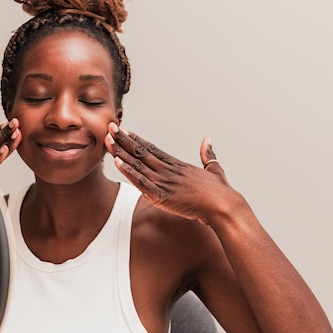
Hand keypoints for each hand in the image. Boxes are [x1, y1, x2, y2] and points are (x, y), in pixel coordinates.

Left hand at [105, 122, 234, 224]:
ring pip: (137, 164)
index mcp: (178, 165)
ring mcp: (164, 182)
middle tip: (110, 127)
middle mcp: (168, 170)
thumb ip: (208, 154)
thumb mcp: (214, 168)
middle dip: (124, 140)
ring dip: (120, 152)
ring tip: (108, 140)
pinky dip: (128, 172)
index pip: (152, 149)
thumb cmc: (220, 191)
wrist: (224, 205)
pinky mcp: (162, 196)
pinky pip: (141, 182)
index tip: (125, 131)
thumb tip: (208, 138)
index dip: (137, 140)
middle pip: (141, 152)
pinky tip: (117, 162)